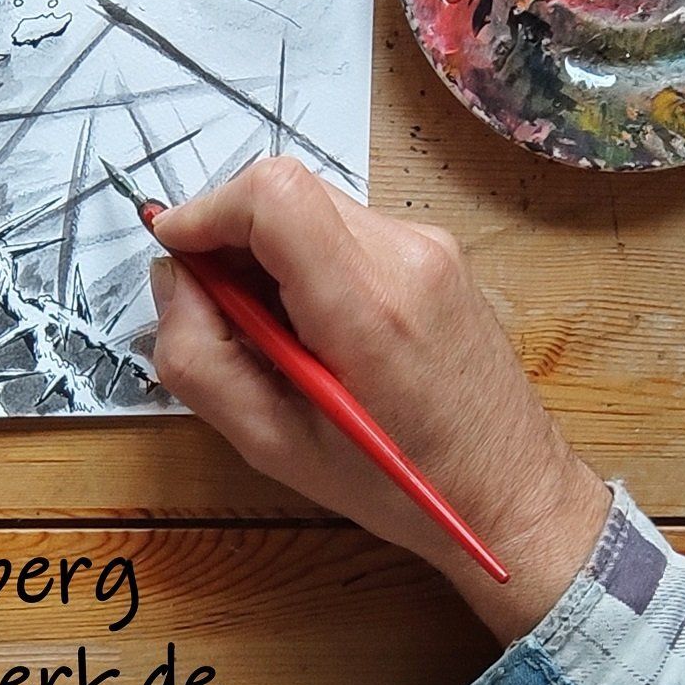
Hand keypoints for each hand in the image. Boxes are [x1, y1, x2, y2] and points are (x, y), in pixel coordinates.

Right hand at [149, 159, 610, 640]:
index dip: (205, 212)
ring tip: (277, 334)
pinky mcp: (438, 252)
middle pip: (285, 193)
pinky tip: (317, 330)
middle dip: (231, 239)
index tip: (177, 253)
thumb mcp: (272, 444)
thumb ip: (200, 358)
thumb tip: (174, 280)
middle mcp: (407, 257)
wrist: (510, 492)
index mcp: (367, 307)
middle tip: (222, 312)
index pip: (273, 195)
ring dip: (270, 255)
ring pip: (312, 208)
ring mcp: (431, 247)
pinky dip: (308, 263)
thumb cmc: (401, 484)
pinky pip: (346, 229)